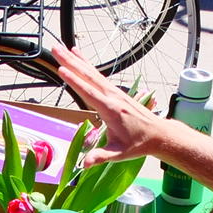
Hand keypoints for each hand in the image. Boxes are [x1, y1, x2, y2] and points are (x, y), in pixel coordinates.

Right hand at [50, 42, 168, 164]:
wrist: (157, 134)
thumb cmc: (138, 144)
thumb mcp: (119, 154)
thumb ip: (101, 157)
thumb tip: (86, 164)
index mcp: (110, 110)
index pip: (89, 92)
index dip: (74, 81)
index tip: (61, 69)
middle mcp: (112, 96)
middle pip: (88, 76)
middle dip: (70, 62)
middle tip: (55, 49)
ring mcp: (114, 92)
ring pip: (92, 73)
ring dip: (76, 60)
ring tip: (62, 48)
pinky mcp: (115, 91)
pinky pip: (98, 75)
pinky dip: (87, 65)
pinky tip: (79, 56)